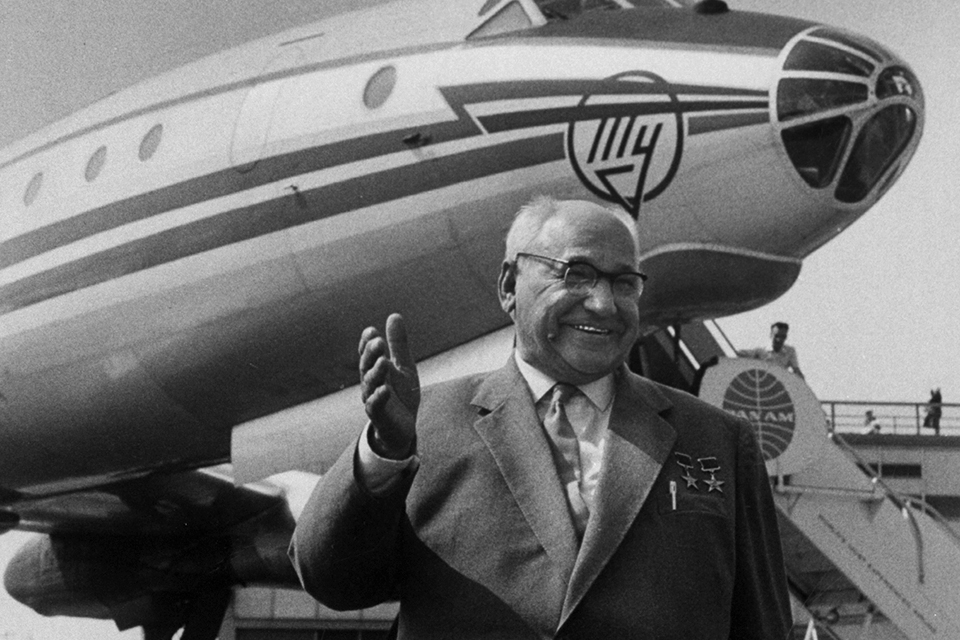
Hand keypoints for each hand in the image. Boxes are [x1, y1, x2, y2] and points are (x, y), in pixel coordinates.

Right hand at [359, 313, 420, 457]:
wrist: (404, 427)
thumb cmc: (401, 394)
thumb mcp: (403, 366)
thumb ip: (398, 344)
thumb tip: (394, 315)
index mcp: (375, 369)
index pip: (367, 353)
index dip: (367, 343)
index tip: (371, 331)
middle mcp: (370, 383)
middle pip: (366, 366)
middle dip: (370, 354)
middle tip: (377, 341)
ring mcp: (373, 399)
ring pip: (370, 384)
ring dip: (376, 372)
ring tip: (383, 361)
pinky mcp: (380, 415)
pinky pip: (376, 405)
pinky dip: (379, 397)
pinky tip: (385, 389)